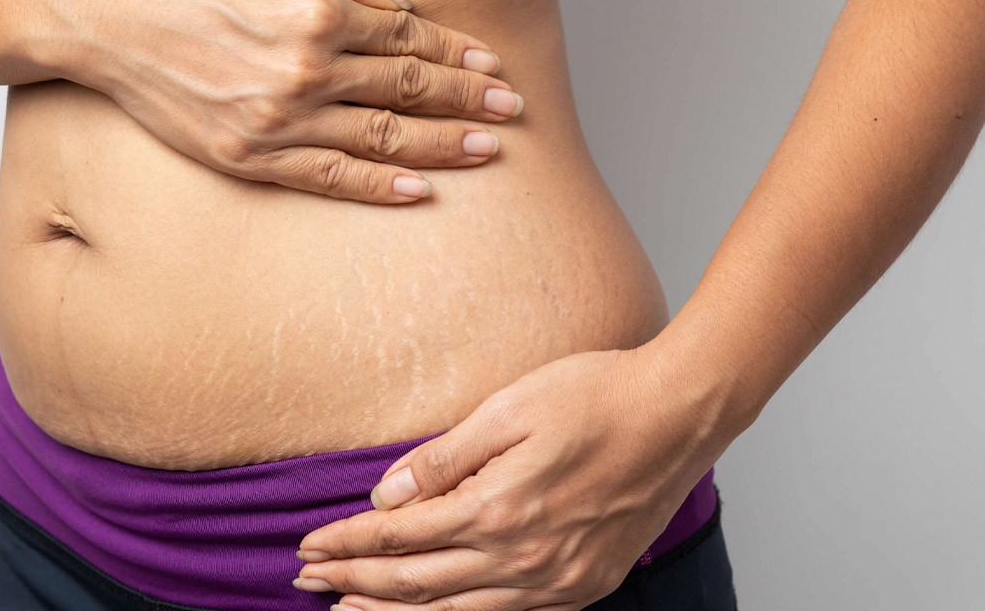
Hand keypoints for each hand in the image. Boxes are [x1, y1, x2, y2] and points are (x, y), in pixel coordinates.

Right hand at [37, 0, 520, 202]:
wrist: (102, 19)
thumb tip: (402, 4)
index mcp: (316, 13)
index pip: (408, 39)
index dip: (457, 55)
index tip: (491, 67)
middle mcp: (307, 70)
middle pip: (408, 91)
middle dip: (468, 101)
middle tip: (510, 112)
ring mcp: (280, 121)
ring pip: (383, 139)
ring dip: (443, 147)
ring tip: (487, 152)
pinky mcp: (252, 158)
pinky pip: (331, 178)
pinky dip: (379, 186)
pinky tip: (420, 191)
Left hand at [294, 345, 731, 610]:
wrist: (677, 415)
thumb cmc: (596, 397)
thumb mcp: (509, 409)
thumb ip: (444, 458)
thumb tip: (386, 494)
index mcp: (497, 509)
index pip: (399, 535)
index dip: (348, 541)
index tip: (308, 547)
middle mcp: (521, 559)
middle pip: (415, 583)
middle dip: (353, 582)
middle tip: (306, 583)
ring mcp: (554, 581)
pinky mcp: (581, 587)